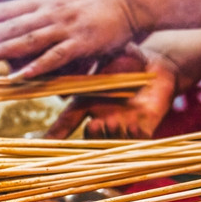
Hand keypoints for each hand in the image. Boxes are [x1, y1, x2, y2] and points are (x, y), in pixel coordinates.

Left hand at [0, 0, 137, 79]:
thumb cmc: (106, 0)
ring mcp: (66, 26)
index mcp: (48, 2)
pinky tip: (18, 76)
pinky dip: (36, 67)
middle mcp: (52, 11)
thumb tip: (31, 20)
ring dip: (2, 49)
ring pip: (28, 39)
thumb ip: (51, 11)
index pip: (9, 8)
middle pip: (12, 24)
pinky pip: (55, 57)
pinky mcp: (83, 42)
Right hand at [44, 43, 177, 138]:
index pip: (67, 122)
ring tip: (113, 122)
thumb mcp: (102, 58)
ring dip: (111, 135)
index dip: (56, 134)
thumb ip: (82, 62)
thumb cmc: (125, 58)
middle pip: (91, 137)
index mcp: (88, 104)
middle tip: (93, 124)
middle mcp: (103, 118)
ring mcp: (124, 125)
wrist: (157, 63)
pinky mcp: (145, 127)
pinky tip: (133, 126)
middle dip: (92, 135)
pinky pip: (139, 140)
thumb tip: (57, 58)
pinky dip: (134, 136)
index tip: (44, 143)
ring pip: (113, 141)